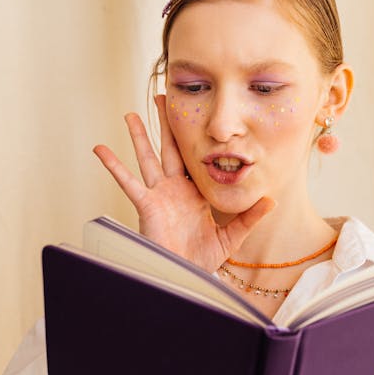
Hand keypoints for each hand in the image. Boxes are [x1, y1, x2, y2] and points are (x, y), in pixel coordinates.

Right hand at [93, 95, 274, 272]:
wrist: (185, 276)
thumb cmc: (203, 260)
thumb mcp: (232, 236)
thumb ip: (250, 217)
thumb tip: (272, 200)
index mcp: (194, 193)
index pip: (193, 158)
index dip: (191, 136)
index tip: (192, 114)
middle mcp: (175, 189)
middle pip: (169, 148)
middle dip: (165, 123)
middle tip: (161, 97)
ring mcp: (159, 195)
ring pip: (148, 158)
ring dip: (139, 135)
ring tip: (129, 114)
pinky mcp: (147, 204)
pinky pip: (128, 181)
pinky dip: (113, 165)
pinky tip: (100, 149)